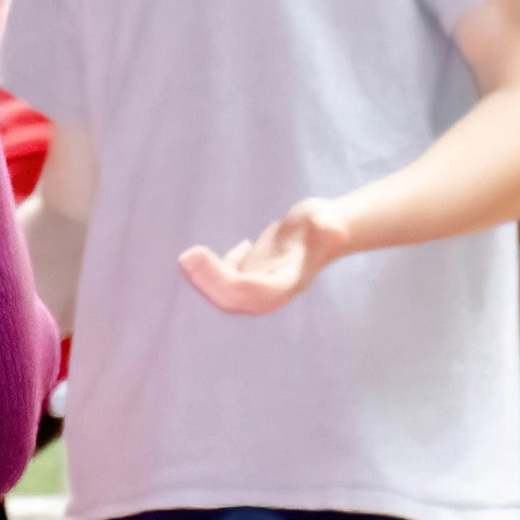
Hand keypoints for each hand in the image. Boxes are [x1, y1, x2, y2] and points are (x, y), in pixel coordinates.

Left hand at [179, 198, 351, 316]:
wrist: (324, 230)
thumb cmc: (327, 225)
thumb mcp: (329, 221)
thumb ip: (330, 226)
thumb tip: (332, 227)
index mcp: (288, 285)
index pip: (251, 292)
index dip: (224, 279)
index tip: (202, 257)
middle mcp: (271, 291)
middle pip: (232, 298)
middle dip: (207, 281)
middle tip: (186, 257)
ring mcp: (259, 285)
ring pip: (225, 291)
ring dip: (205, 276)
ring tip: (189, 255)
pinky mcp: (251, 275)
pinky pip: (226, 279)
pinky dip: (218, 266)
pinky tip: (236, 246)